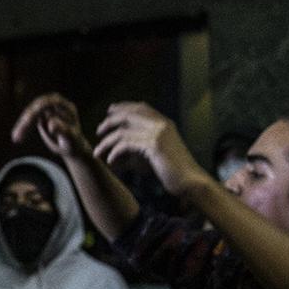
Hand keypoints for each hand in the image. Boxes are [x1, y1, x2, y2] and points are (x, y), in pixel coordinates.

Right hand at [10, 93, 91, 160]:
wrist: (72, 147)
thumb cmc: (74, 143)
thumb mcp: (71, 138)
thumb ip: (63, 130)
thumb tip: (51, 123)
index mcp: (66, 106)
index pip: (49, 102)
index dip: (38, 109)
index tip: (29, 120)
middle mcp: (55, 104)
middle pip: (37, 106)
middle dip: (27, 119)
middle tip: (20, 133)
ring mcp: (47, 109)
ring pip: (30, 113)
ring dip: (22, 125)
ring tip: (16, 138)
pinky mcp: (40, 115)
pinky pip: (28, 120)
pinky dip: (22, 128)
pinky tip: (17, 138)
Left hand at [94, 101, 208, 198]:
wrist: (191, 182)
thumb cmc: (173, 172)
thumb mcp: (154, 156)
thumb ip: (137, 149)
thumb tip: (116, 152)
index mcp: (165, 123)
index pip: (141, 107)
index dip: (123, 107)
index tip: (110, 111)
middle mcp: (162, 124)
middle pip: (128, 114)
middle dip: (110, 121)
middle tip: (99, 130)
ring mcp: (158, 133)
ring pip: (123, 131)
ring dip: (107, 142)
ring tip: (98, 152)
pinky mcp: (154, 145)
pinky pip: (126, 145)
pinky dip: (115, 153)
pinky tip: (111, 162)